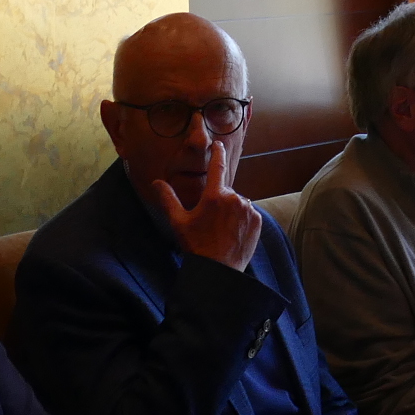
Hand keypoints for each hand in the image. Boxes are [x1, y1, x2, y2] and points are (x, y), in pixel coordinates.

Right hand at [145, 142, 261, 270]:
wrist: (219, 270)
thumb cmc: (197, 246)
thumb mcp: (178, 222)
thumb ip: (168, 199)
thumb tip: (156, 182)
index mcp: (214, 196)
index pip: (217, 166)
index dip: (218, 153)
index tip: (219, 143)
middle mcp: (234, 198)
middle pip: (225, 192)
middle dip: (218, 201)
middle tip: (209, 222)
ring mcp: (248, 210)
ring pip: (238, 203)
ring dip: (231, 210)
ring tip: (221, 230)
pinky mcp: (258, 221)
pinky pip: (248, 213)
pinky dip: (242, 219)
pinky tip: (232, 233)